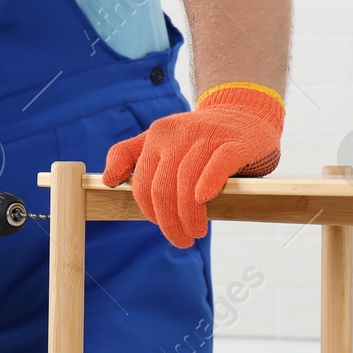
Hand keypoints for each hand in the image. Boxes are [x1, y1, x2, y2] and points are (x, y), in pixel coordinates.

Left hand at [102, 82, 283, 247]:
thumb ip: (130, 155)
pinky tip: (205, 200)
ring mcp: (207, 136)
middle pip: (163, 188)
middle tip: (182, 239)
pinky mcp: (234, 143)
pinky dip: (208, 184)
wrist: (244, 112)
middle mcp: (179, 133)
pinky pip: (217, 165)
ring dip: (190, 215)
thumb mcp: (162, 139)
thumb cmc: (200, 136)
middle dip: (169, 222)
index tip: (162, 226)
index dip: (150, 212)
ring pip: (187, 182)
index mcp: (158, 135)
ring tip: (196, 232)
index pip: (143, 184)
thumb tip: (107, 181)